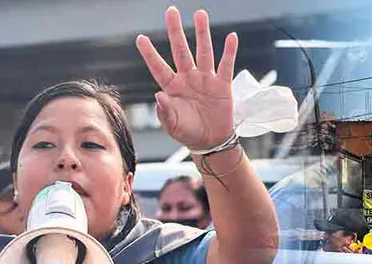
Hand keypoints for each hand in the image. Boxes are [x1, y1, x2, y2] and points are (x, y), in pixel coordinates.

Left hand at [136, 8, 236, 150]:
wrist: (211, 142)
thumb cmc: (188, 133)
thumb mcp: (173, 126)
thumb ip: (165, 112)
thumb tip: (159, 96)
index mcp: (172, 88)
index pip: (158, 67)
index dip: (150, 54)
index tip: (140, 38)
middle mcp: (188, 78)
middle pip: (180, 50)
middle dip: (175, 31)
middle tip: (171, 11)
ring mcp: (205, 79)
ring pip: (203, 51)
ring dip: (202, 33)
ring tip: (200, 14)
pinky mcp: (222, 85)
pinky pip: (226, 65)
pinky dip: (229, 51)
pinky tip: (231, 37)